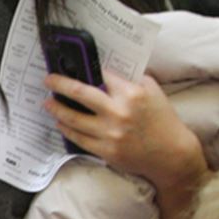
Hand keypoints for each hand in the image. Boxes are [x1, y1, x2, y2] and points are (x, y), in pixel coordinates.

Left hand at [43, 72, 208, 218]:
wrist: (171, 154)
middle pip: (80, 93)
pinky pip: (78, 138)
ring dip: (56, 109)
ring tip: (47, 103)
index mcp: (131, 93)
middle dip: (60, 84)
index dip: (84, 68)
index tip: (71, 64)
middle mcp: (118, 112)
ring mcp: (110, 133)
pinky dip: (66, 129)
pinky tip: (60, 123)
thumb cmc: (162, 120)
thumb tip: (107, 70)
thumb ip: (131, 79)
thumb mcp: (152, 91)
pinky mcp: (105, 150)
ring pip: (73, 118)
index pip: (101, 74)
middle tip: (48, 80)